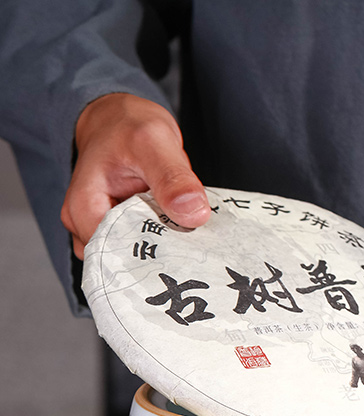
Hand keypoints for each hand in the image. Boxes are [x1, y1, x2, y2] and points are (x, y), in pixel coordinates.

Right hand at [61, 92, 210, 258]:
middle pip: (124, 262)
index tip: (183, 258)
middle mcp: (86, 225)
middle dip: (159, 261)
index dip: (148, 261)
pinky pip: (144, 248)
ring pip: (135, 258)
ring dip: (164, 253)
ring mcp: (104, 231)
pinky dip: (164, 244)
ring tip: (189, 242)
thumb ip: (172, 178)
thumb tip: (193, 214)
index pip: (112, 255)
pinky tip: (181, 236)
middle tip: (193, 254)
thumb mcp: (153, 141)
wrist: (122, 119)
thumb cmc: (128, 126)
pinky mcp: (122, 232)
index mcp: (84, 207)